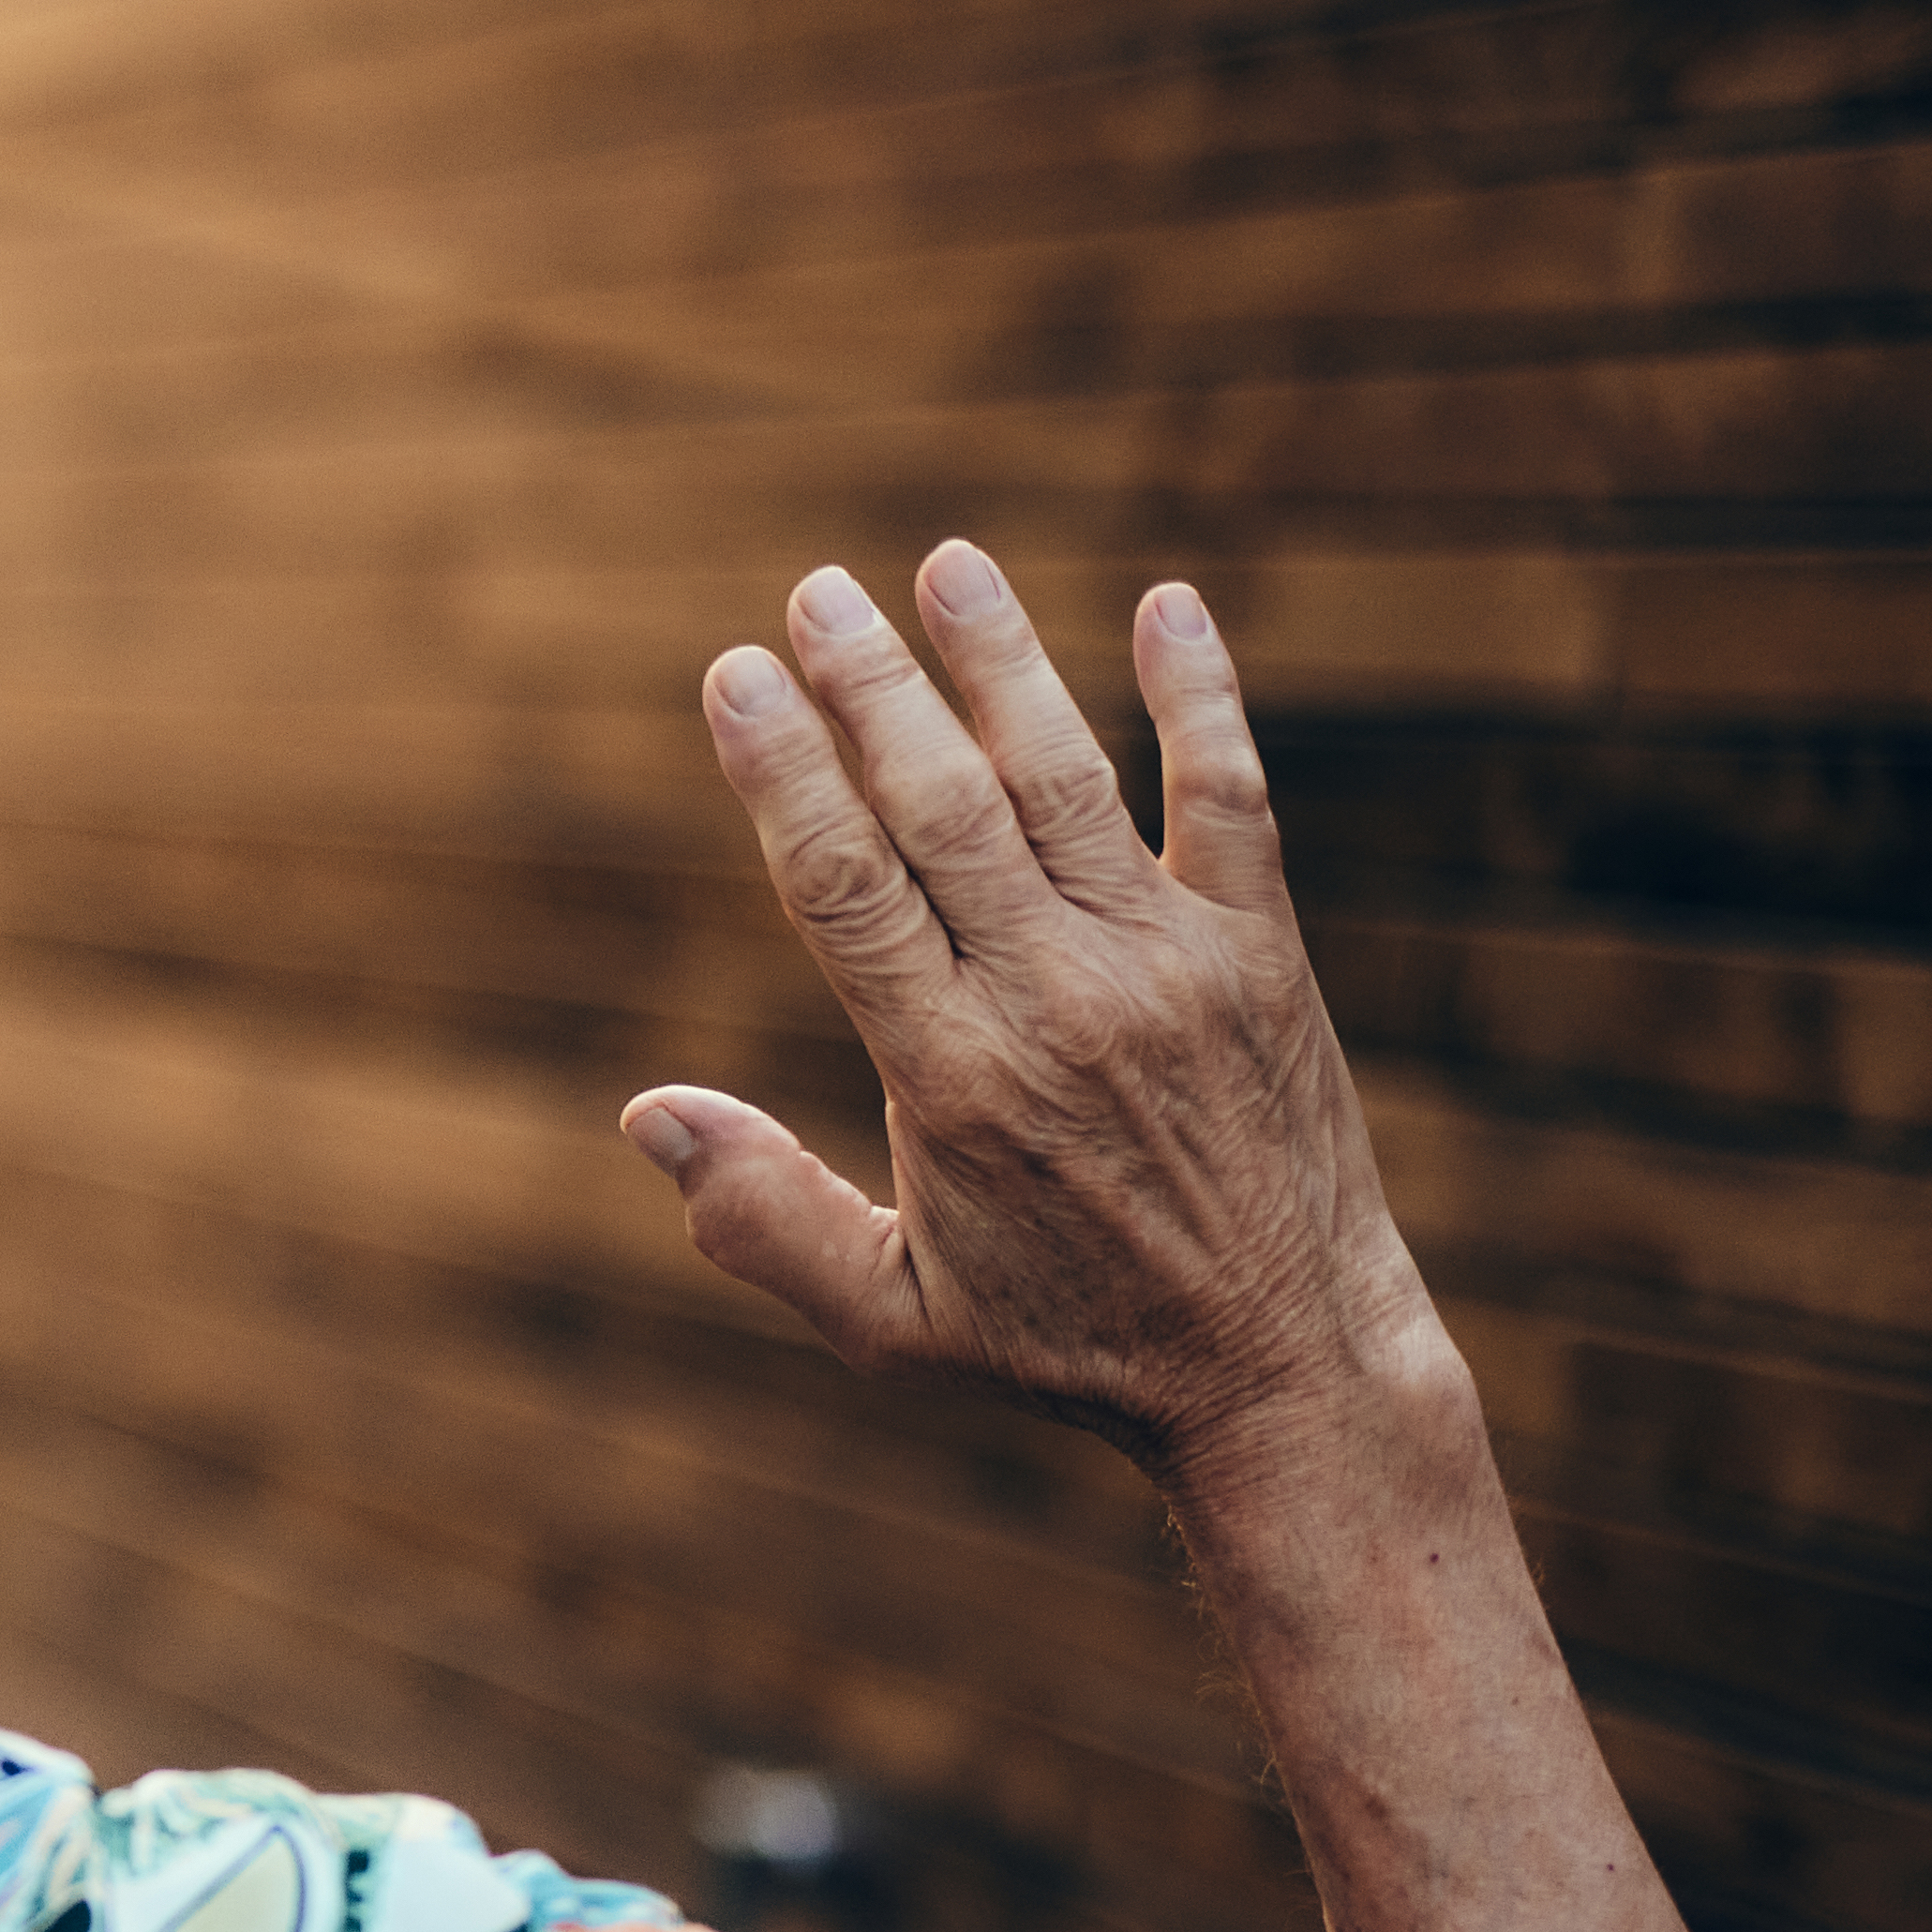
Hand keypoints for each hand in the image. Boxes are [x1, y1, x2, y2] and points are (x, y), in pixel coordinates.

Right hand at [635, 548, 1461, 1490]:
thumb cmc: (1068, 1348)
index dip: (783, 771)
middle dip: (871, 688)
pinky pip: (1230, 799)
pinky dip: (1200, 699)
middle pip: (941, 807)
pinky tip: (1167, 605)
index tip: (735, 675)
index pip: (844, 887)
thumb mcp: (887, 1321)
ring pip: (1067, 780)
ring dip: (1001, 664)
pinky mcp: (1261, 954)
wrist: (1285, 1368)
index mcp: (952, 1080)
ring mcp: (1168, 965)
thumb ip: (763, 1220)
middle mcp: (1058, 1002)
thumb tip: (645, 1117)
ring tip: (945, 564)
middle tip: (815, 593)